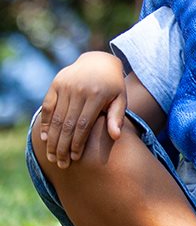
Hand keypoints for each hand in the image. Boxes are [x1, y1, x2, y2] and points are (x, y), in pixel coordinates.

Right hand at [38, 52, 127, 167]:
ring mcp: (66, 86)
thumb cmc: (113, 86)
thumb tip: (115, 137)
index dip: (77, 143)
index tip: (74, 158)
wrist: (99, 61)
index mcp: (97, 95)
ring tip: (52, 156)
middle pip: (67, 125)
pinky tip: (45, 138)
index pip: (83, 125)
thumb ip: (117, 117)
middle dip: (62, 147)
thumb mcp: (120, 98)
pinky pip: (48, 107)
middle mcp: (79, 90)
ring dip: (52, 140)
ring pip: (56, 118)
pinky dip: (45, 123)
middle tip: (61, 163)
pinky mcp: (56, 84)